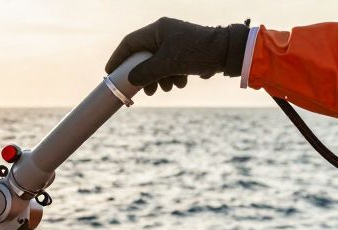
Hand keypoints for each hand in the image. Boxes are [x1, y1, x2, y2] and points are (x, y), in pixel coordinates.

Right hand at [105, 18, 249, 95]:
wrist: (227, 53)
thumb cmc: (196, 53)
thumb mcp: (167, 64)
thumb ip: (145, 73)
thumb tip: (131, 80)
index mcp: (157, 30)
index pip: (129, 43)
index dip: (118, 58)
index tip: (110, 73)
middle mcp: (164, 34)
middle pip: (143, 57)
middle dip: (144, 76)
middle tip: (144, 91)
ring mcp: (175, 44)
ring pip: (157, 65)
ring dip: (160, 80)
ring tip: (167, 88)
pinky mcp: (185, 54)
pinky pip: (170, 68)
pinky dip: (172, 77)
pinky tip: (180, 82)